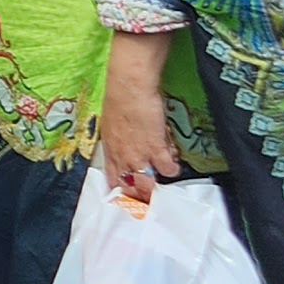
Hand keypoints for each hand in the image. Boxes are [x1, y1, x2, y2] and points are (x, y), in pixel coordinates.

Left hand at [99, 38, 181, 204]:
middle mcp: (122, 156)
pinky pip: (167, 169)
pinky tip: (174, 160)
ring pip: (148, 182)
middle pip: (131, 186)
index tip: (125, 197)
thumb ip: (121, 138)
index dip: (120, 189)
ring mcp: (138, 155)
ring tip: (165, 174)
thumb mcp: (114, 123)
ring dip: (158, 181)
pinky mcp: (155, 149)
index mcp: (110, 148)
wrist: (129, 86)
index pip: (112, 177)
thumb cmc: (120, 98)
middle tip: (150, 198)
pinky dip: (172, 167)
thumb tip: (131, 145)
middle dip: (141, 194)